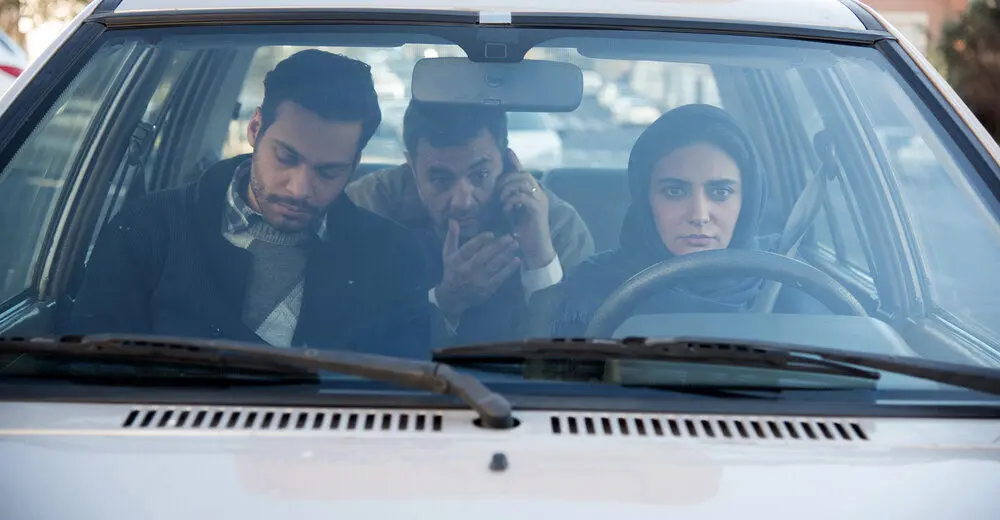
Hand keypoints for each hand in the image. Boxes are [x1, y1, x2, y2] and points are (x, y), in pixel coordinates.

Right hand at [434, 219, 520, 322]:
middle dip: (497, 246)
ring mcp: (478, 280)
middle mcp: (467, 270)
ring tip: (515, 244)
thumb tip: (453, 220)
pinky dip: (508, 269)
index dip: (480, 241)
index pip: (469, 248)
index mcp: (457, 260)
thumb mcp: (448, 254)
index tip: (491, 234)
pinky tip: (516, 260)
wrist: (453, 297)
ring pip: (493, 266)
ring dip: (505, 255)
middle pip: (483, 256)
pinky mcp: (487, 289)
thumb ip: (452, 237)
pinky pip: (499, 277)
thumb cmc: (452, 271)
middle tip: (509, 237)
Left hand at [497, 149, 555, 268]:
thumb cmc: (523, 232)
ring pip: (523, 183)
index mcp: (533, 193)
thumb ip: (508, 200)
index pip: (524, 172)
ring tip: (502, 201)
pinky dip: (511, 201)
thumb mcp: (513, 213)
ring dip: (508, 189)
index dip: (515, 161)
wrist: (535, 249)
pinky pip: (522, 197)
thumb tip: (497, 191)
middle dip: (507, 179)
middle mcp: (539, 194)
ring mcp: (540, 201)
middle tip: (498, 192)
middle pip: (523, 175)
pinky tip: (507, 210)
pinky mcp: (538, 210)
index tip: (508, 150)